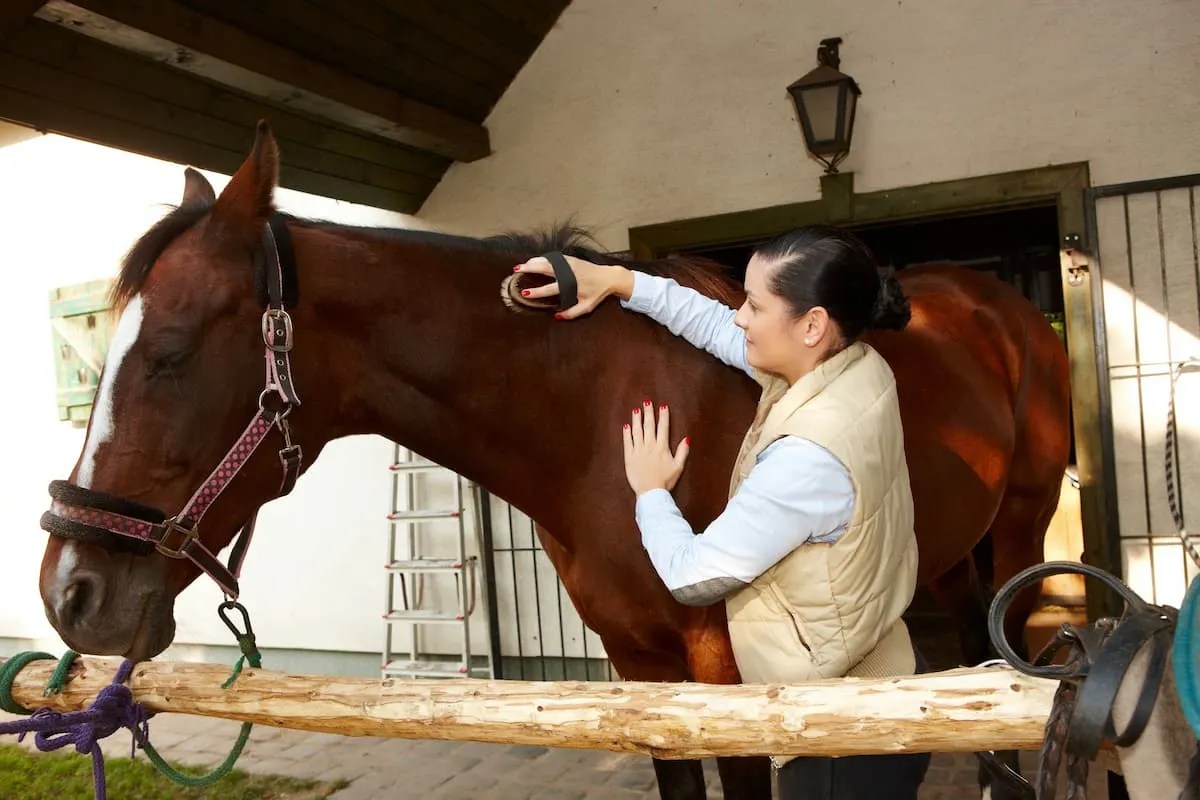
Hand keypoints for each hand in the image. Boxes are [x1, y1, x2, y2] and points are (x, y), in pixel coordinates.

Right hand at [514, 254, 633, 319]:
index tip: (525, 293)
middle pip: (545, 269)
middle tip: (517, 270)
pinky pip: (553, 258)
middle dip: (530, 269)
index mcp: (570, 285)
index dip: (536, 292)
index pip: (549, 289)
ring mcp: (569, 264)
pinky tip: (535, 260)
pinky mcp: (571, 259)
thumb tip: (556, 317)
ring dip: (534, 262)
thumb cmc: (597, 294)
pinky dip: (543, 258)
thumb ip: (571, 313)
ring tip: (522, 265)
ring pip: (548, 261)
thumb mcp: (587, 307)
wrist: (609, 277)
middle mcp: (568, 273)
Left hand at [623, 400, 689, 494]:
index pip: (663, 428)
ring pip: (637, 431)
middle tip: (647, 402)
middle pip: (649, 426)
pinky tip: (626, 426)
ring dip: (637, 420)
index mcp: (662, 447)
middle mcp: (650, 446)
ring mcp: (638, 450)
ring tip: (636, 410)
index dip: (663, 416)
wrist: (650, 491)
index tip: (663, 407)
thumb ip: (682, 452)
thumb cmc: (665, 481)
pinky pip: (627, 442)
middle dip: (649, 413)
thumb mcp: (678, 467)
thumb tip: (686, 439)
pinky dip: (627, 433)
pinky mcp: (629, 457)